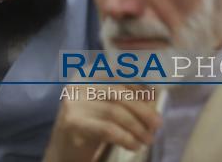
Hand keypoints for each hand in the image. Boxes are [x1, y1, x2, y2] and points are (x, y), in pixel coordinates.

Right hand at [44, 84, 160, 161]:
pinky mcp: (71, 122)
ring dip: (137, 127)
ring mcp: (73, 102)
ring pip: (115, 112)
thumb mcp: (109, 103)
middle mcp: (80, 83)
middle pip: (120, 94)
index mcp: (90, 72)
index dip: (142, 88)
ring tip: (148, 138)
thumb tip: (155, 97)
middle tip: (157, 125)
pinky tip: (134, 145)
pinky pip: (106, 129)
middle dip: (143, 111)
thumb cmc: (93, 122)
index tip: (156, 101)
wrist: (64, 148)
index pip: (122, 74)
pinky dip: (125, 137)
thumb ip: (128, 95)